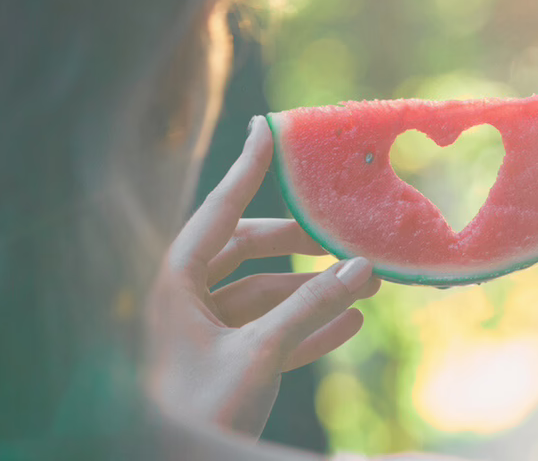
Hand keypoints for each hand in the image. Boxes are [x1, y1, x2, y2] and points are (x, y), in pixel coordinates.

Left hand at [146, 116, 379, 437]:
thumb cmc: (198, 409)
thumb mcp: (257, 354)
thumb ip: (310, 309)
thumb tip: (362, 268)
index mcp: (174, 283)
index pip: (217, 211)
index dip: (248, 169)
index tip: (271, 129)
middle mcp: (185, 300)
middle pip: (244, 251)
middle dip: (296, 243)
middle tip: (339, 235)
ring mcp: (204, 334)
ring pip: (263, 295)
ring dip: (311, 292)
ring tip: (363, 285)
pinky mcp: (224, 365)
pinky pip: (269, 334)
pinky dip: (306, 328)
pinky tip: (350, 326)